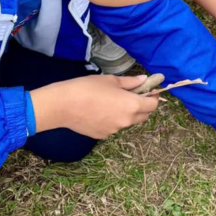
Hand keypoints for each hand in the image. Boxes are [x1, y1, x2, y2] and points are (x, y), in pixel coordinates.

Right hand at [30, 74, 158, 138]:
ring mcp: (114, 130)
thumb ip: (130, 82)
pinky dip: (112, 119)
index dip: (153, 97)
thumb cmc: (88, 88)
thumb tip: (143, 79)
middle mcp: (126, 121)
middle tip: (132, 95)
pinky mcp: (102, 136)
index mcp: (132, 105)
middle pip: (144, 116)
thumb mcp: (111, 80)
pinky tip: (99, 111)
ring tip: (111, 101)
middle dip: (142, 106)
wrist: (62, 105)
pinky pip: (113, 127)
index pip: (153, 105)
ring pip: (128, 122)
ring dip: (127, 113)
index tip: (149, 90)